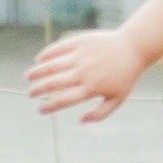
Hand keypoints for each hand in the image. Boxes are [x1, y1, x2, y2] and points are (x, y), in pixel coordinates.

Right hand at [24, 29, 149, 121]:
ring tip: (28, 77)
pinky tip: (39, 59)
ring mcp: (81, 56)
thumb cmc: (125, 76)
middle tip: (29, 93)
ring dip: (37, 72)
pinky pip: (59, 48)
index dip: (49, 106)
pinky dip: (47, 53)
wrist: (134, 48)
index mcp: (91, 88)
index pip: (64, 100)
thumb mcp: (117, 99)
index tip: (39, 110)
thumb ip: (100, 113)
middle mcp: (84, 73)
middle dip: (38, 89)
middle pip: (54, 83)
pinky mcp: (81, 41)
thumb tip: (80, 121)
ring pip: (53, 65)